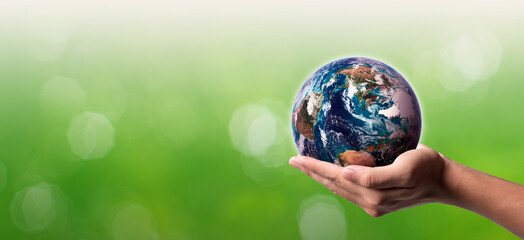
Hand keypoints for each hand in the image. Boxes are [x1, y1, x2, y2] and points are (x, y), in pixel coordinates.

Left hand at [289, 144, 448, 216]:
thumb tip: (345, 173)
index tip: (296, 158)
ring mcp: (372, 202)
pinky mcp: (376, 199)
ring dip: (321, 176)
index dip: (314, 168)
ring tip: (306, 164)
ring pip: (339, 187)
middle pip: (333, 184)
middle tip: (294, 160)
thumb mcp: (403, 170)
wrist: (442, 179)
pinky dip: (336, 178)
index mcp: (373, 195)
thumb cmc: (425, 168)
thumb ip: (374, 177)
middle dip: (312, 172)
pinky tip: (331, 170)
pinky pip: (350, 187)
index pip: (336, 178)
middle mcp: (369, 201)